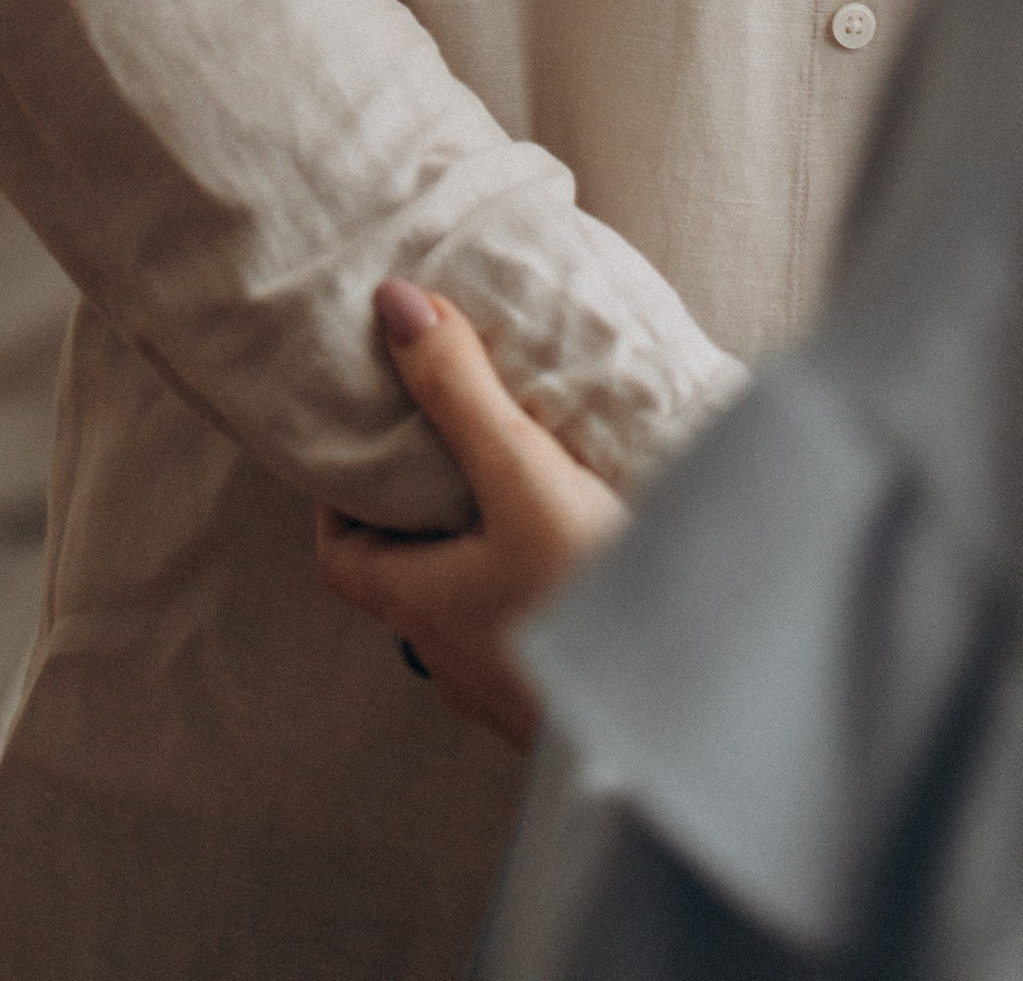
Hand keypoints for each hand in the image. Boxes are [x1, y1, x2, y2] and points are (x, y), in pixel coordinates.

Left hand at [316, 281, 628, 744]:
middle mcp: (450, 658)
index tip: (366, 443)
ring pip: (471, 611)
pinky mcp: (564, 702)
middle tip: (457, 447)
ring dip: (485, 556)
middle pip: (406, 577)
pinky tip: (587, 558)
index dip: (341, 497)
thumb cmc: (587, 601)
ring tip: (529, 490)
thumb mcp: (522, 476)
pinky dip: (538, 592)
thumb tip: (394, 303)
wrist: (682, 719)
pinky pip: (530, 636)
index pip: (339, 553)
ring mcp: (507, 690)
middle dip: (424, 516)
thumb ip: (460, 392)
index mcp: (418, 606)